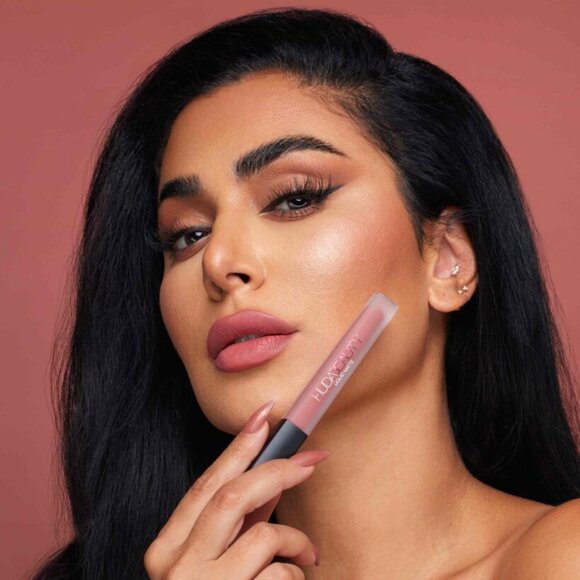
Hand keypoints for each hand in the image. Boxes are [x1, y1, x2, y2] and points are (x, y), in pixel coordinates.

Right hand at [144, 400, 327, 578]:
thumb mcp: (220, 559)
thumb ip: (240, 522)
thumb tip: (274, 474)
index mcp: (167, 549)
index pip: (205, 485)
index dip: (238, 447)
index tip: (264, 416)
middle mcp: (176, 568)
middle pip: (233, 497)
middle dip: (278, 471)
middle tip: (310, 461)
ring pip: (263, 535)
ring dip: (295, 539)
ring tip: (306, 555)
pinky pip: (279, 577)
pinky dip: (296, 574)